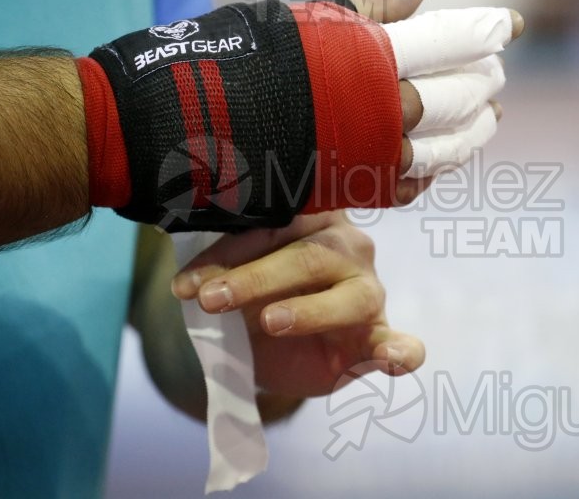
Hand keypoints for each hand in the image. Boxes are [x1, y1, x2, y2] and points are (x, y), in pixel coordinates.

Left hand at [172, 211, 423, 396]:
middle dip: (254, 279)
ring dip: (309, 311)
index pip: (267, 229)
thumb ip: (219, 274)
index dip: (225, 256)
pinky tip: (394, 358)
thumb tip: (178, 269)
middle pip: (306, 257)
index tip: (185, 286)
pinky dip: (400, 350)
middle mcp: (346, 246)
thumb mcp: (232, 284)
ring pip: (348, 297)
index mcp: (310, 219)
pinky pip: (398, 341)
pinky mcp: (379, 334)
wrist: (279, 348)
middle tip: (211, 300)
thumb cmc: (258, 299)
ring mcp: (369, 290)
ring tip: (271, 322)